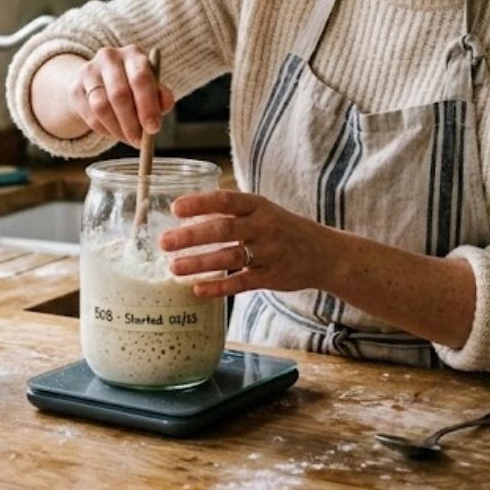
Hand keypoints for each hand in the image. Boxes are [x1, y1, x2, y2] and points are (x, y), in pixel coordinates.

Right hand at [71, 45, 175, 145]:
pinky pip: (90, 117)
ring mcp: (88, 71)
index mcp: (133, 53)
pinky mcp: (75, 88)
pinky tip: (115, 133)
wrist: (100, 80)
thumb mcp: (150, 86)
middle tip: (139, 142)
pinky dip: (106, 130)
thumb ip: (161, 96)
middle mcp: (109, 57)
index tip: (153, 128)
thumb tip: (164, 107)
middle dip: (132, 123)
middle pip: (119, 94)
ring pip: (101, 107)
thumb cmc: (133, 86)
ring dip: (117, 129)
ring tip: (129, 139)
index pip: (140, 78)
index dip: (147, 105)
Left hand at [158, 191, 338, 298]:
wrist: (324, 254)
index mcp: (259, 205)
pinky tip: (198, 289)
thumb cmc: (282, 229)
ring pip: (231, 257)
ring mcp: (270, 253)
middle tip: (164, 241)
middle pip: (225, 229)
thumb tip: (188, 215)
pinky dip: (219, 287)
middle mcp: (264, 227)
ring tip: (174, 267)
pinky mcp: (272, 278)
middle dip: (192, 235)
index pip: (227, 200)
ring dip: (200, 263)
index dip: (201, 203)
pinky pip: (242, 283)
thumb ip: (230, 212)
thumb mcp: (262, 211)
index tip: (175, 207)